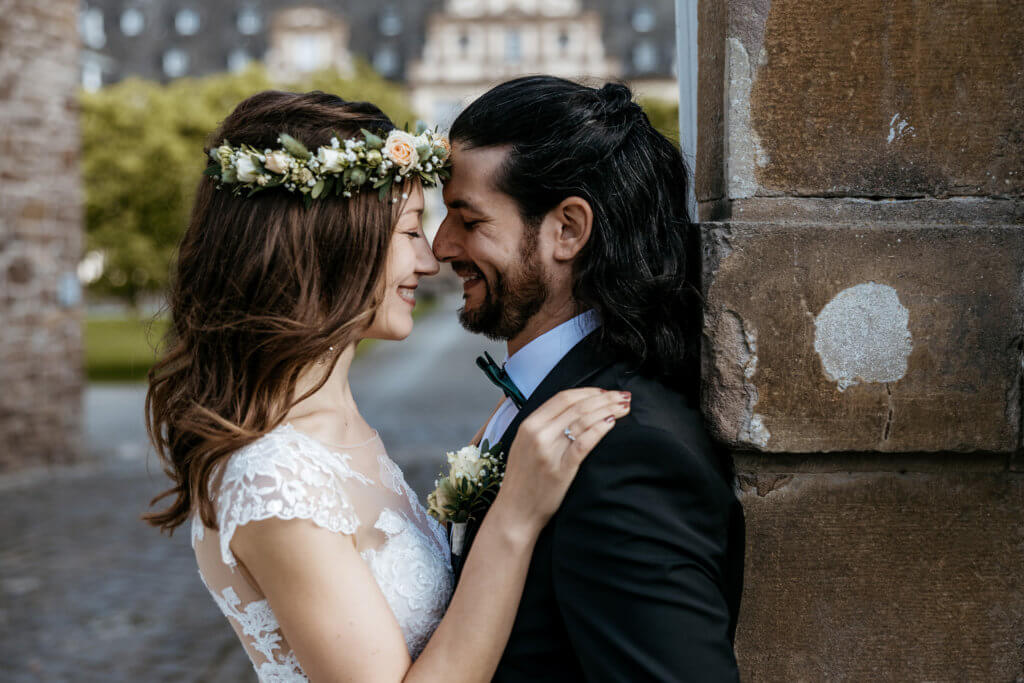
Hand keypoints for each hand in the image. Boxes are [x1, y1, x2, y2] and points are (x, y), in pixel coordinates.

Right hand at [492, 388, 630, 533]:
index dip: (588, 392)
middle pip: (576, 406)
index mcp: (528, 425)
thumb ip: (543, 426)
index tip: (605, 392)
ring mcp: (549, 452)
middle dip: (604, 398)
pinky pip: (584, 443)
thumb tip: (570, 411)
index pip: (563, 398)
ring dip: (607, 410)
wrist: (516, 512)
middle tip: (622, 396)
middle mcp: (538, 434)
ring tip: (624, 408)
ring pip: (583, 421)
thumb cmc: (523, 480)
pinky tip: (612, 423)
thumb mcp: (524, 445)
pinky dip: (599, 430)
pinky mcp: (561, 469)